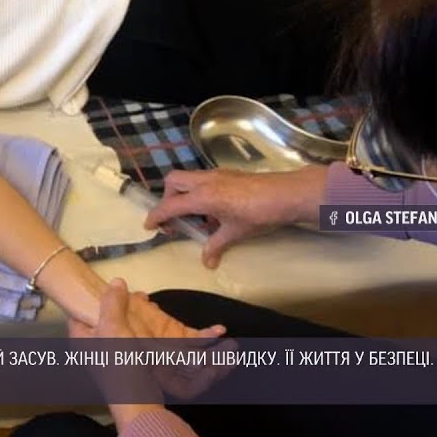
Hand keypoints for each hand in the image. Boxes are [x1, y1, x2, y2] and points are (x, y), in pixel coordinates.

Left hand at [67, 279, 229, 430]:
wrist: (138, 400)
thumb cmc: (119, 363)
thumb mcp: (114, 327)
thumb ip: (112, 302)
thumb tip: (116, 281)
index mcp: (80, 337)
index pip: (78, 309)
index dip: (90, 295)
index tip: (108, 284)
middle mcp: (90, 346)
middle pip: (100, 316)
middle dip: (117, 303)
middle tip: (135, 294)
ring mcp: (107, 355)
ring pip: (117, 326)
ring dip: (131, 314)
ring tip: (146, 303)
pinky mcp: (124, 361)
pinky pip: (129, 338)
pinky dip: (138, 328)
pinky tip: (152, 320)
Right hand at [144, 166, 328, 268]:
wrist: (286, 194)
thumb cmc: (259, 214)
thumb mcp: (235, 233)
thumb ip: (216, 245)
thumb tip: (207, 263)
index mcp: (202, 196)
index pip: (170, 205)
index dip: (157, 216)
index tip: (149, 226)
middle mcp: (205, 181)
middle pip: (173, 181)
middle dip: (168, 198)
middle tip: (175, 218)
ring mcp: (217, 175)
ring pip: (188, 178)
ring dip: (184, 195)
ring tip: (197, 218)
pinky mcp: (227, 174)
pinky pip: (203, 180)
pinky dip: (200, 193)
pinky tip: (215, 211)